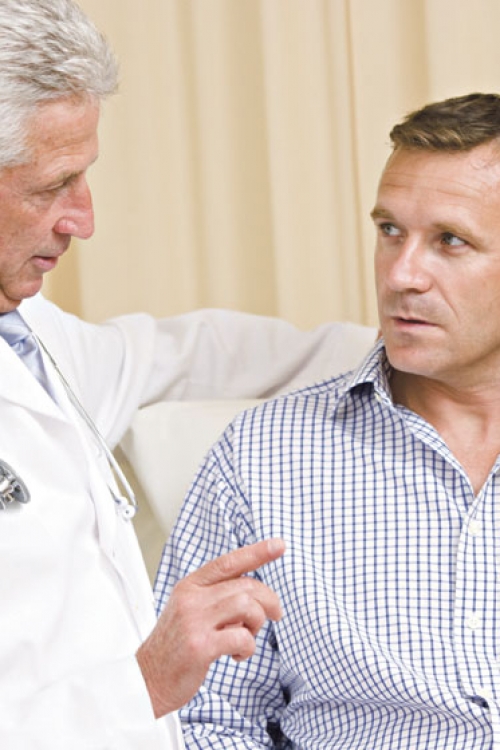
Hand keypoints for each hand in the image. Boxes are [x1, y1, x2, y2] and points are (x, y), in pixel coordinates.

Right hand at [136, 538, 285, 717]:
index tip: (279, 545)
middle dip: (268, 600)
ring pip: (247, 606)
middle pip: (246, 585)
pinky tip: (237, 655)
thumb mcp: (190, 610)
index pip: (228, 562)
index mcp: (190, 586)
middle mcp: (191, 598)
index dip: (256, 552)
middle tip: (274, 615)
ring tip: (248, 637)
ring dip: (257, 624)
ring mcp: (194, 621)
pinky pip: (242, 637)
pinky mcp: (200, 646)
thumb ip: (216, 597)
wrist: (145, 680)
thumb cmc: (175, 647)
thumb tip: (254, 593)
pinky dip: (248, 647)